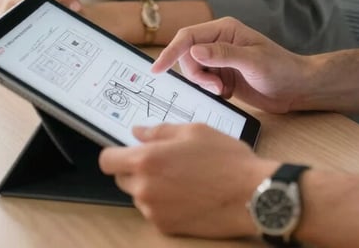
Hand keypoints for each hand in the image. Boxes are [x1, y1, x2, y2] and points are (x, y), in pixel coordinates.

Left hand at [99, 123, 275, 236]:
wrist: (250, 194)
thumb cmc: (225, 158)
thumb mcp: (193, 131)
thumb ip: (159, 131)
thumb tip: (137, 133)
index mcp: (147, 160)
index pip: (107, 161)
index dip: (115, 153)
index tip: (126, 150)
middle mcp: (145, 188)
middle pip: (122, 178)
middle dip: (136, 168)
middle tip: (164, 160)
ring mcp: (154, 211)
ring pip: (139, 195)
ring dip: (151, 186)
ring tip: (182, 176)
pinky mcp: (167, 227)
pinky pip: (154, 211)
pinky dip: (164, 202)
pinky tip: (188, 193)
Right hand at [152, 17, 308, 113]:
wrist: (297, 88)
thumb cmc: (281, 69)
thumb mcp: (253, 62)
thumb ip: (223, 55)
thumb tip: (194, 51)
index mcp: (225, 29)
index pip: (188, 37)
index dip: (171, 51)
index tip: (158, 69)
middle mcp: (219, 41)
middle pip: (187, 55)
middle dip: (195, 74)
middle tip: (214, 87)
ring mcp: (220, 58)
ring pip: (193, 70)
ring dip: (203, 83)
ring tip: (222, 90)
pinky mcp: (222, 74)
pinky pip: (203, 81)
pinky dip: (210, 90)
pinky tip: (227, 93)